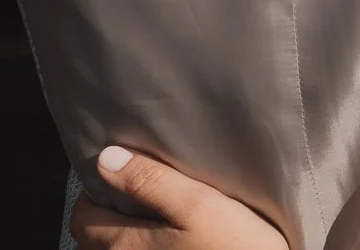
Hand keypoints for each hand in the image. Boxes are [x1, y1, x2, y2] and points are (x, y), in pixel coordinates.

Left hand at [71, 147, 285, 249]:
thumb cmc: (235, 249)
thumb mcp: (198, 205)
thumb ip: (151, 182)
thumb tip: (107, 159)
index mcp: (123, 244)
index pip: (83, 218)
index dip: (95, 194)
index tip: (118, 177)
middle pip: (93, 242)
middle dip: (106, 218)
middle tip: (136, 197)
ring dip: (122, 241)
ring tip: (154, 223)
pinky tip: (173, 243)